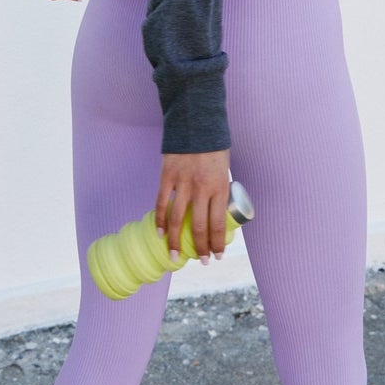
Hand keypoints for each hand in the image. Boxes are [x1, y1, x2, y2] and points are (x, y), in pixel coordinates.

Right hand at [155, 149, 230, 266]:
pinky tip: (159, 234)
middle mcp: (201, 188)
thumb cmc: (214, 147)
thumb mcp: (224, 170)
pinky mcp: (167, 177)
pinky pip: (161, 203)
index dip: (217, 243)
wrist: (196, 122)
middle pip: (199, 227)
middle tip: (202, 261)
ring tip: (175, 256)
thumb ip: (218, 190)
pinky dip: (159, 221)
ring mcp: (183, 183)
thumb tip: (214, 212)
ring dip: (175, 241)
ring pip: (177, 220)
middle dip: (200, 248)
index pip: (218, 224)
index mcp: (220, 187)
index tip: (217, 255)